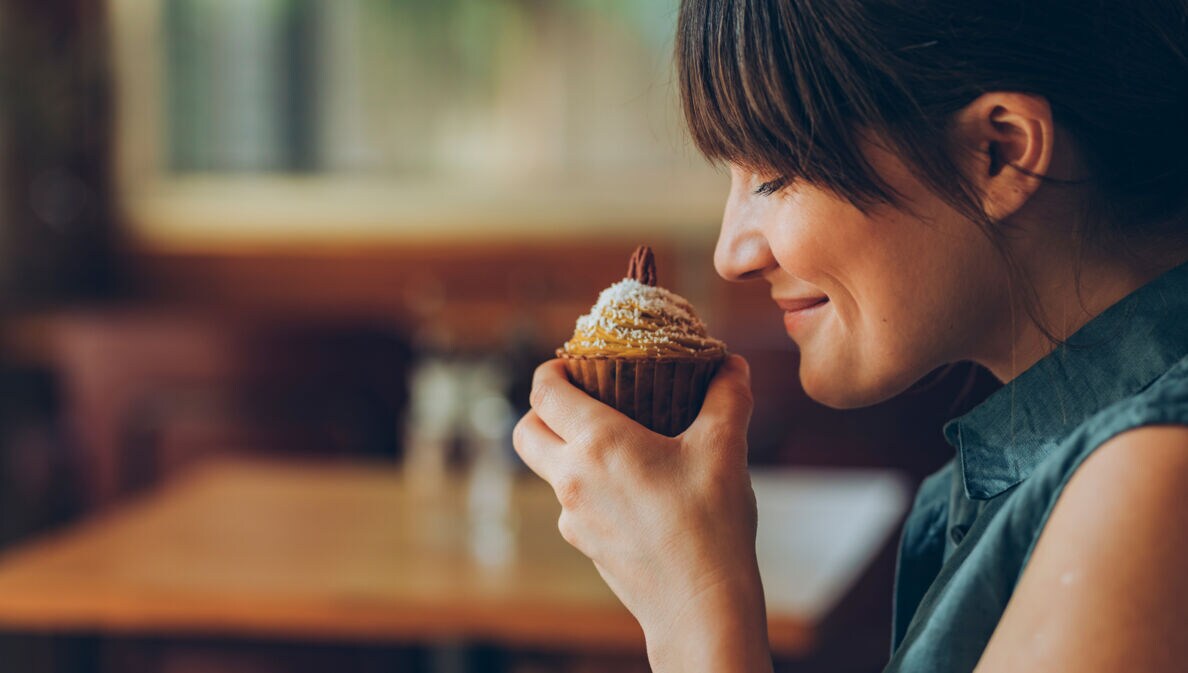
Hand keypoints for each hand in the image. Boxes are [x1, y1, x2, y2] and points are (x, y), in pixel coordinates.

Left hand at [513, 355, 771, 670]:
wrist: (701, 607)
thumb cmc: (710, 525)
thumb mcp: (724, 449)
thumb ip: (727, 398)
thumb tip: (731, 364)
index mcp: (598, 443)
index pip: (545, 391)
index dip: (552, 370)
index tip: (572, 363)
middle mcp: (572, 478)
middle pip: (526, 431)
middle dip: (542, 410)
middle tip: (580, 399)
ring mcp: (573, 517)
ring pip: (547, 470)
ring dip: (565, 450)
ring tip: (614, 443)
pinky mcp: (584, 545)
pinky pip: (572, 504)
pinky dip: (588, 486)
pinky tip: (631, 489)